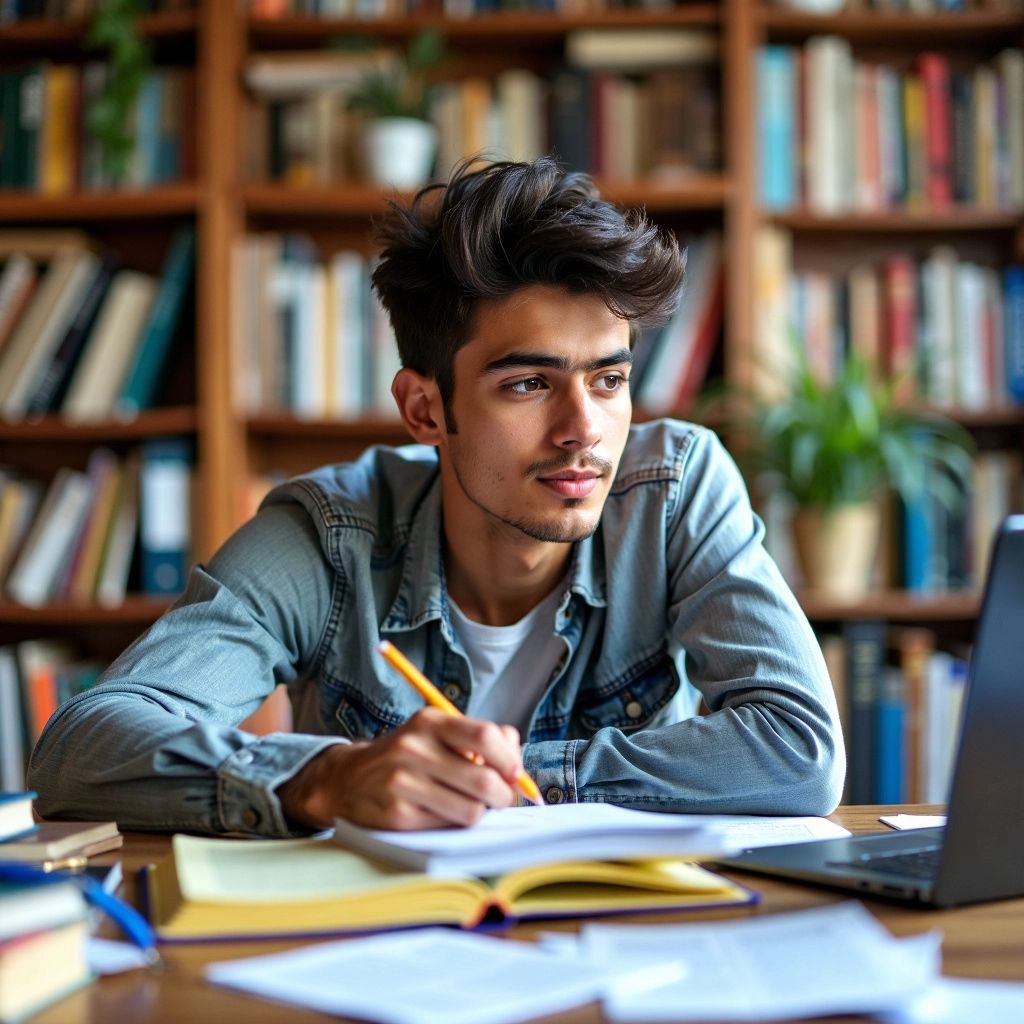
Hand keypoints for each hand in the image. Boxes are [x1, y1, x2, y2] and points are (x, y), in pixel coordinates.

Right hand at [277, 707, 523, 830]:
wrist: (348, 778)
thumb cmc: (407, 756)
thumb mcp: (436, 733)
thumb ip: (479, 737)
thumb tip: (515, 752)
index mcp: (429, 721)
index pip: (485, 736)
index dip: (509, 759)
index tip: (514, 773)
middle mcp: (414, 748)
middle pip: (484, 780)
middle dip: (504, 796)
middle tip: (502, 799)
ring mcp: (403, 782)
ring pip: (471, 810)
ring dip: (480, 812)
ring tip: (471, 806)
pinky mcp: (397, 814)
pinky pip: (447, 827)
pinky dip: (454, 824)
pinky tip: (442, 813)